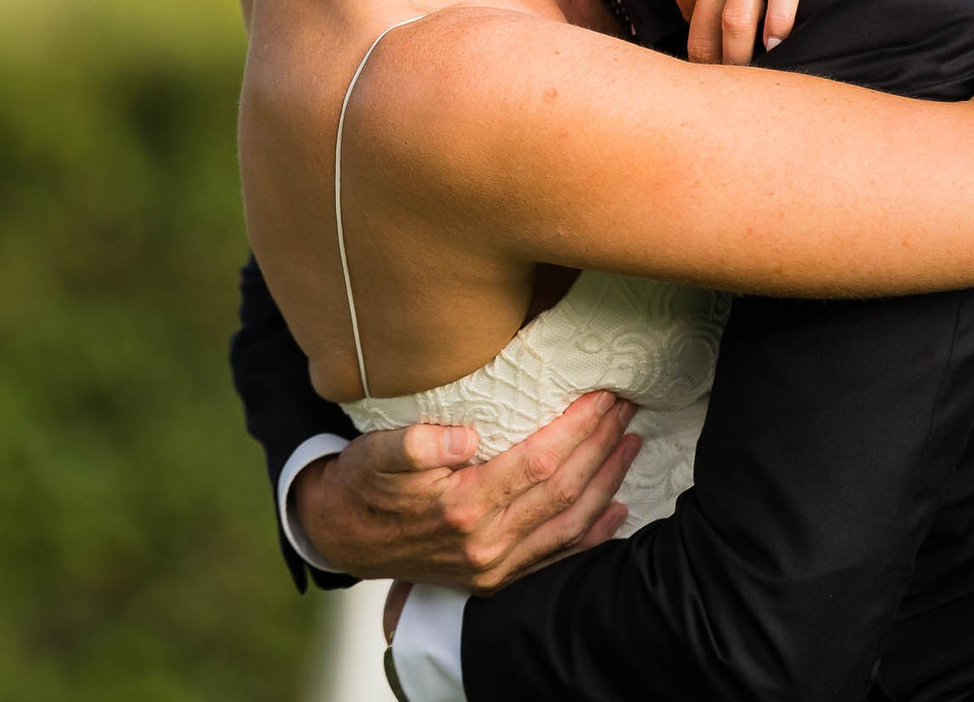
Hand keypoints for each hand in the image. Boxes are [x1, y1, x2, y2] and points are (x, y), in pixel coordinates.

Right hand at [289, 391, 640, 591]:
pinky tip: (616, 509)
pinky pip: (556, 557)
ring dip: (607, 483)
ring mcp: (493, 566)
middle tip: (625, 408)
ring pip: (569, 525)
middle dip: (601, 446)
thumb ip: (417, 441)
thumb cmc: (363, 483)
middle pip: (562, 491)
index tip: (602, 396)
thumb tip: (468, 435)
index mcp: (461, 507)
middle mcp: (484, 543)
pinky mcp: (494, 578)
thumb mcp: (376, 452)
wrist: (342, 536)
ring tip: (631, 443)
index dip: (577, 428)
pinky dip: (592, 534)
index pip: (538, 462)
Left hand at [665, 0, 825, 65]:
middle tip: (722, 94)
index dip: (694, 46)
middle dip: (712, 69)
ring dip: (741, 59)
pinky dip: (778, 25)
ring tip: (749, 81)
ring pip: (738, 21)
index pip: (682, 18)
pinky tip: (779, 42)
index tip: (703, 67)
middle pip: (706, 33)